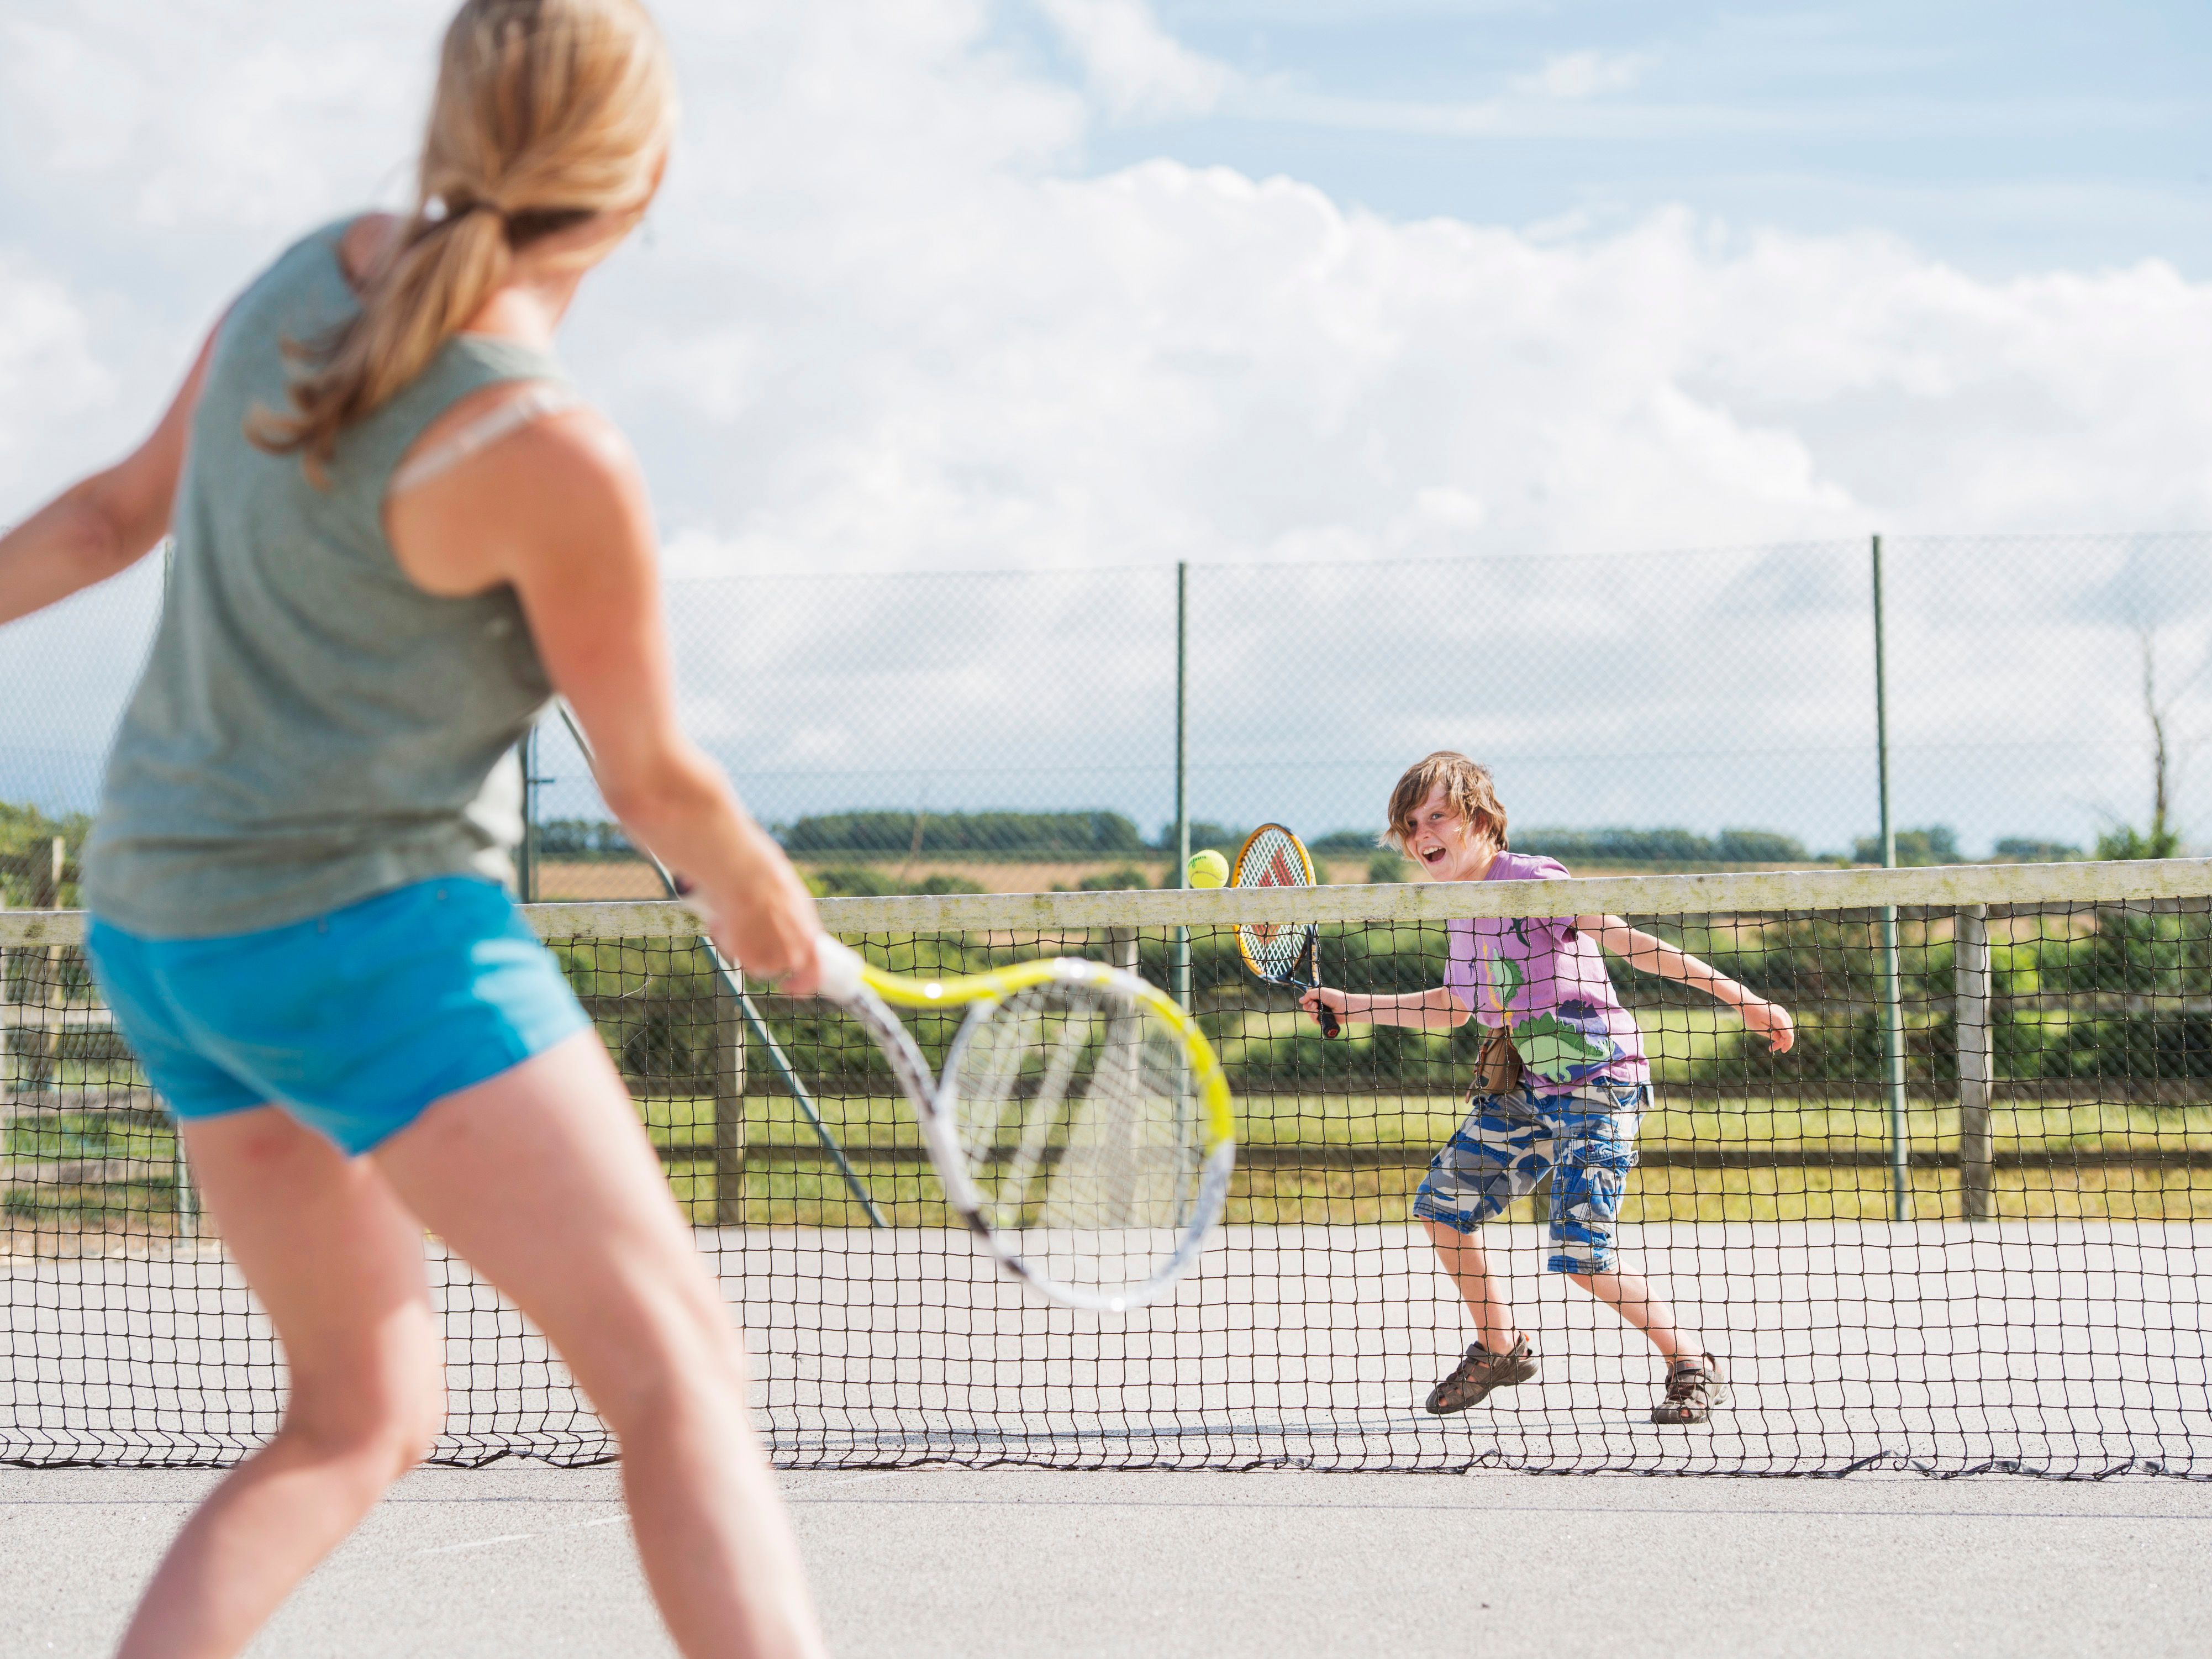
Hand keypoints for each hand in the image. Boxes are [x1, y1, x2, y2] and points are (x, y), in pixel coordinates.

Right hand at [699, 841, 825, 996]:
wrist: (749, 879)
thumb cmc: (770, 883)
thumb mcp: (794, 904)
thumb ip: (795, 925)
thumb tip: (787, 931)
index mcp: (810, 940)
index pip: (814, 974)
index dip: (802, 985)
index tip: (788, 987)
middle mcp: (793, 955)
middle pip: (780, 968)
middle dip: (765, 959)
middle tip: (752, 947)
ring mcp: (771, 959)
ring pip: (757, 964)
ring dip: (747, 948)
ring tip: (740, 920)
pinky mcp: (749, 959)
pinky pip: (740, 959)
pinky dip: (731, 945)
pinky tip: (728, 923)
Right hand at [1299, 985, 1349, 1028]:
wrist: (1344, 1006)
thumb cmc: (1334, 997)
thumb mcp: (1320, 992)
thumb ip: (1309, 994)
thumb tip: (1300, 1000)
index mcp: (1319, 998)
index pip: (1308, 1000)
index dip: (1307, 1000)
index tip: (1310, 999)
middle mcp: (1320, 1006)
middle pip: (1307, 1007)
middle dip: (1309, 1006)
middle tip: (1315, 1004)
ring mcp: (1322, 1014)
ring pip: (1310, 1014)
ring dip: (1311, 1011)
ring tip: (1317, 1008)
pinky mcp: (1324, 1021)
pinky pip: (1314, 1021)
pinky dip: (1314, 1017)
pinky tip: (1317, 1014)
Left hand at [1741, 997, 1794, 1053]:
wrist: (1745, 1001)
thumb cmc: (1750, 1015)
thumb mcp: (1759, 1029)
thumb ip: (1772, 1034)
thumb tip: (1782, 1040)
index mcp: (1779, 1019)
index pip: (1789, 1035)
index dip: (1788, 1045)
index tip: (1783, 1051)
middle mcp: (1783, 1014)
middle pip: (1789, 1031)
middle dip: (1783, 1042)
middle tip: (1772, 1049)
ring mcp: (1782, 1011)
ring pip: (1787, 1027)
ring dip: (1782, 1036)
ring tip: (1772, 1043)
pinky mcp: (1779, 1010)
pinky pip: (1784, 1022)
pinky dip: (1781, 1030)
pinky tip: (1773, 1034)